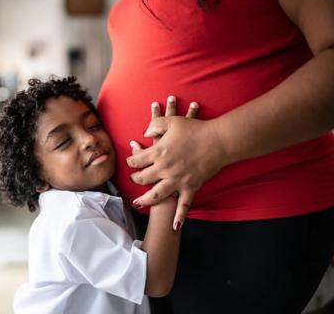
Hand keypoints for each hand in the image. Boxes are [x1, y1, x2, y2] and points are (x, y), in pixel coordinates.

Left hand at [127, 96, 229, 230]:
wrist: (219, 140)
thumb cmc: (196, 129)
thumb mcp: (172, 122)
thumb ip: (155, 125)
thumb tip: (144, 132)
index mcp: (159, 152)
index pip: (137, 160)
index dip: (131, 160)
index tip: (130, 161)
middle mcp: (165, 168)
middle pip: (142, 178)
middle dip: (135, 179)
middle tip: (133, 179)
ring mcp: (177, 180)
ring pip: (156, 195)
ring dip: (145, 200)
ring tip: (138, 203)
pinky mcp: (191, 187)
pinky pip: (183, 205)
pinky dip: (179, 217)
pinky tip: (174, 227)